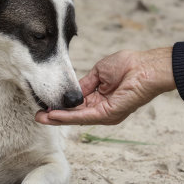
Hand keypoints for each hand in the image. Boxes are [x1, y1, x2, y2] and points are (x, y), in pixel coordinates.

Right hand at [35, 47, 175, 124]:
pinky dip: (69, 116)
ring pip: (76, 118)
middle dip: (55, 115)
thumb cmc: (128, 65)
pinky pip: (85, 117)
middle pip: (74, 115)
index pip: (76, 104)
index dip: (61, 104)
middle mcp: (101, 108)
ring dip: (58, 118)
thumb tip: (72, 91)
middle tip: (38, 116)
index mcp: (99, 96)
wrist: (145, 67)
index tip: (46, 104)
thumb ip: (85, 83)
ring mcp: (105, 113)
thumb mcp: (99, 71)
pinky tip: (56, 115)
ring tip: (42, 117)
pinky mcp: (108, 114)